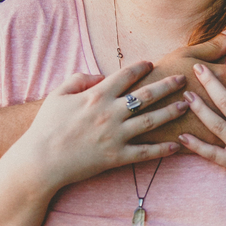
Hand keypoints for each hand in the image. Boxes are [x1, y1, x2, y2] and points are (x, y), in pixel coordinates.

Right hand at [22, 62, 186, 190]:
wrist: (40, 161)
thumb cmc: (46, 127)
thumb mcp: (57, 95)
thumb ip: (78, 79)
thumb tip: (98, 76)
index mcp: (96, 95)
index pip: (124, 76)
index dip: (140, 68)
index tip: (151, 64)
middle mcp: (110, 113)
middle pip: (146, 95)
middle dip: (167, 85)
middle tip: (183, 78)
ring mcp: (116, 135)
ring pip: (151, 121)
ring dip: (171, 112)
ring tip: (185, 105)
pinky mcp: (116, 156)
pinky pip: (145, 152)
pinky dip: (162, 149)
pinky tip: (177, 145)